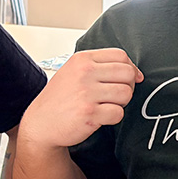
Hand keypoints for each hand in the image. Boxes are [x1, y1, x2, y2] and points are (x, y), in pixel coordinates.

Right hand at [20, 49, 142, 148]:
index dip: (131, 68)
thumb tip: (136, 73)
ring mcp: (87, 93)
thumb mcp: (74, 72)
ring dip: (121, 103)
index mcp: (82, 59)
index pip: (120, 55)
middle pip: (127, 73)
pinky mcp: (90, 113)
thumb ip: (100, 67)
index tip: (130, 79)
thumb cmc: (60, 99)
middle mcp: (84, 73)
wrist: (41, 123)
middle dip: (128, 86)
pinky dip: (113, 117)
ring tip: (106, 105)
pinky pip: (118, 113)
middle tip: (116, 95)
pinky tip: (100, 117)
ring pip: (126, 93)